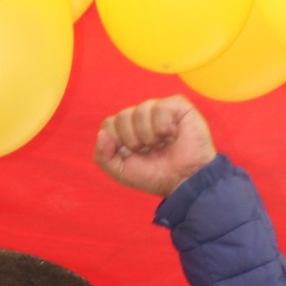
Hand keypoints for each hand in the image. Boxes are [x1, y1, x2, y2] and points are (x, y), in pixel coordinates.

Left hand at [94, 96, 216, 198]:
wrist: (183, 180)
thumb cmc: (155, 176)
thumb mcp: (122, 173)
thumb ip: (103, 157)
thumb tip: (102, 134)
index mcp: (125, 130)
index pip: (108, 124)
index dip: (116, 143)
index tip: (131, 155)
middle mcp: (140, 117)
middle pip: (121, 117)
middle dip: (133, 141)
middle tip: (149, 151)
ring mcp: (158, 109)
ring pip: (140, 111)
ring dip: (149, 136)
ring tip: (162, 144)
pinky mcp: (176, 105)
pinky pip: (160, 108)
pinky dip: (164, 128)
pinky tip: (173, 135)